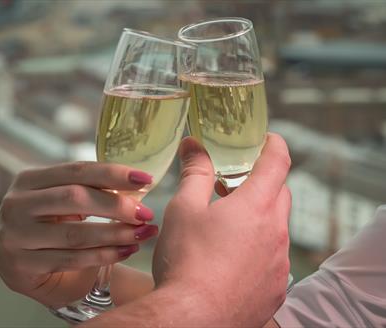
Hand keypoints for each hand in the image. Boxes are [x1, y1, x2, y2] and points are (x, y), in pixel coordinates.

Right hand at [0, 162, 157, 308]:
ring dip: (115, 233)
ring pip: (75, 234)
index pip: (77, 171)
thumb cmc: (51, 224)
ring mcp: (16, 236)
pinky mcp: (22, 266)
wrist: (23, 264)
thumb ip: (90, 189)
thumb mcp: (62, 199)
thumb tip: (139, 184)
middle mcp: (17, 204)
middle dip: (116, 205)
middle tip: (146, 213)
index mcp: (29, 179)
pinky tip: (126, 250)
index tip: (145, 179)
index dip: (113, 173)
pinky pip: (72, 260)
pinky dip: (104, 255)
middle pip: (74, 198)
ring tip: (142, 233)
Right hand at [153, 134, 290, 326]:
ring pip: (276, 229)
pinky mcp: (275, 289)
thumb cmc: (186, 260)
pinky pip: (274, 260)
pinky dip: (259, 251)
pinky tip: (231, 261)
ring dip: (259, 220)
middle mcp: (276, 233)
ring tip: (228, 227)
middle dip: (262, 183)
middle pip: (280, 194)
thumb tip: (193, 146)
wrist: (191, 318)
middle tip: (236, 185)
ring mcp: (280, 264)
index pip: (278, 162)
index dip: (275, 145)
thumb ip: (195, 172)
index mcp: (256, 206)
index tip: (268, 139)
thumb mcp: (184, 208)